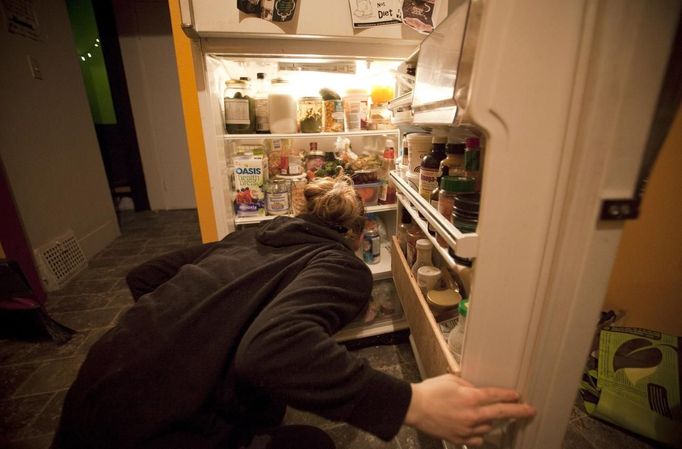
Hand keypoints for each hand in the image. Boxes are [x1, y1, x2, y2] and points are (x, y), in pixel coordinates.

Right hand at [404, 374, 535, 446]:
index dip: (509, 395)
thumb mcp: (451, 381)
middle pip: (500, 413)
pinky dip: (478, 434)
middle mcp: (472, 415)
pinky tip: (475, 429)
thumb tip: (477, 391)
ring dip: (490, 421)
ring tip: (484, 415)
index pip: (496, 396)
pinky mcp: (458, 439)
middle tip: (530, 410)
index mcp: (470, 398)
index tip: (519, 395)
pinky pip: (476, 439)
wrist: (414, 408)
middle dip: (518, 411)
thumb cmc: (430, 391)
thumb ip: (468, 386)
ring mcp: (466, 429)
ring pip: (488, 427)